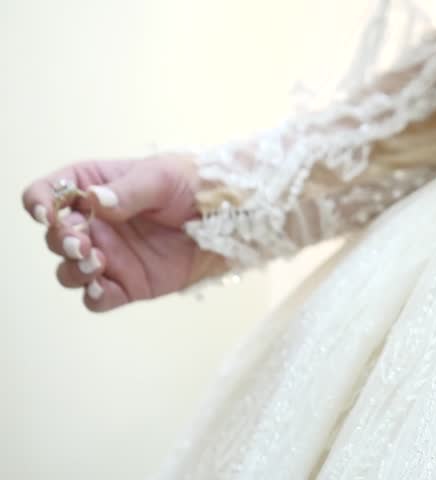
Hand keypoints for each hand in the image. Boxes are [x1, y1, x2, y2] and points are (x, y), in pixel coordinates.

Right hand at [22, 152, 224, 311]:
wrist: (233, 216)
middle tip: (84, 241)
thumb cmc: (196, 185)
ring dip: (73, 269)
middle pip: (55, 236)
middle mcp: (96, 223)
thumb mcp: (162, 177)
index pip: (48, 193)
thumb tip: (94, 201)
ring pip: (70, 270)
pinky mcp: (129, 284)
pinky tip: (103, 286)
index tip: (49, 215)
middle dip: (61, 240)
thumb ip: (128, 190)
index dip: (39, 203)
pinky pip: (98, 298)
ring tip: (97, 261)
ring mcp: (111, 255)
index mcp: (95, 187)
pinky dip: (93, 296)